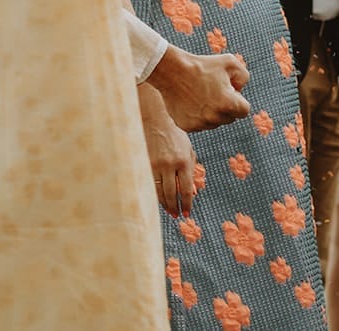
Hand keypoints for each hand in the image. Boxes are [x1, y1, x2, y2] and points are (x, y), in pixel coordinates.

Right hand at [138, 84, 197, 217]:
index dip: (186, 203)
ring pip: (160, 192)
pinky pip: (150, 185)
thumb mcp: (188, 149)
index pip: (185, 189)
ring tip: (169, 212)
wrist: (155, 121)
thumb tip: (193, 192)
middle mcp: (170, 164)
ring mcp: (156, 165)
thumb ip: (191, 169)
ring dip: (165, 204)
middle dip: (175, 207)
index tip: (187, 213)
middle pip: (172, 193)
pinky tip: (158, 201)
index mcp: (184, 160)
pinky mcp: (145, 164)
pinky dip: (154, 195)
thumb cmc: (174, 136)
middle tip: (177, 216)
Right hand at [147, 46, 250, 131]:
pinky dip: (198, 116)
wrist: (172, 71)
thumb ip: (244, 77)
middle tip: (214, 91)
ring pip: (215, 122)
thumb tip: (240, 90)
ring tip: (202, 95)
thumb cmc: (202, 65)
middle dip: (226, 106)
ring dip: (213, 113)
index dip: (238, 99)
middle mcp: (215, 118)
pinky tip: (192, 102)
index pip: (244, 111)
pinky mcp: (187, 126)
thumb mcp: (230, 62)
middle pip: (230, 118)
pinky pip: (200, 125)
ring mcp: (200, 123)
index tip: (228, 90)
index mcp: (228, 104)